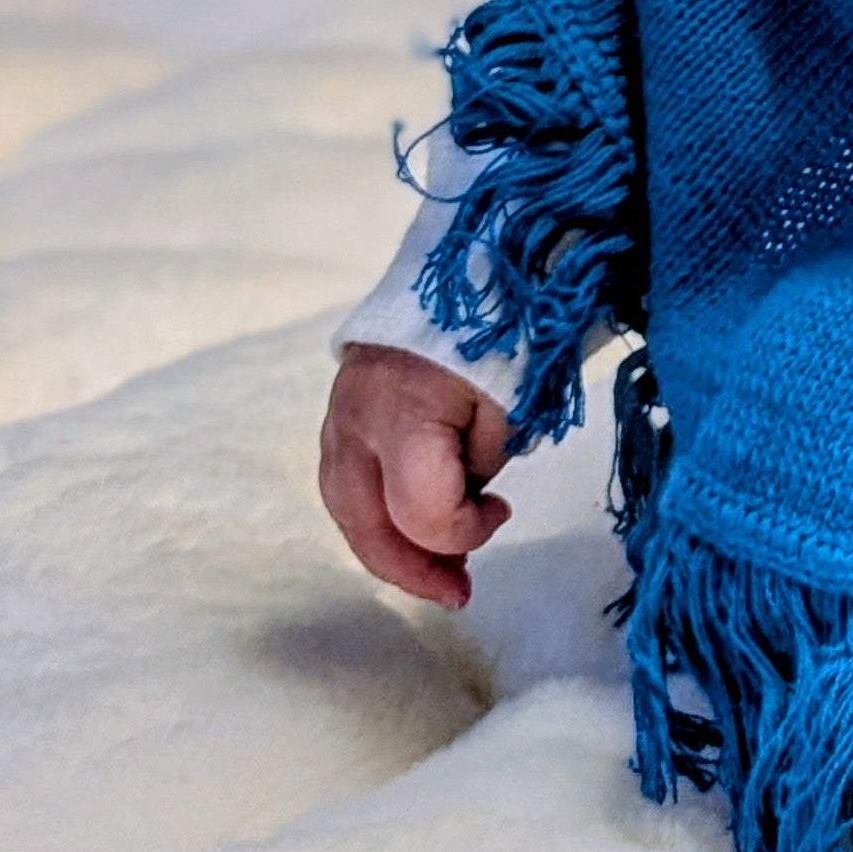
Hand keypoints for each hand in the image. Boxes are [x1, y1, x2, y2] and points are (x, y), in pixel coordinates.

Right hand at [320, 343, 513, 604]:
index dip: (463, 533)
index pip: (419, 512)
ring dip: (391, 547)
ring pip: (347, 509)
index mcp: (402, 415)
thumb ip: (485, 461)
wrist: (466, 260)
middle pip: (366, 524)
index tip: (503, 512)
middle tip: (458, 591)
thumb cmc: (500, 327)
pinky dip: (377, 512)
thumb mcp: (513, 398)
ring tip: (436, 569)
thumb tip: (466, 501)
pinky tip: (410, 525)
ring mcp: (339, 416)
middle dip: (413, 568)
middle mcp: (356, 422)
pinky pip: (347, 481)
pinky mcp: (340, 409)